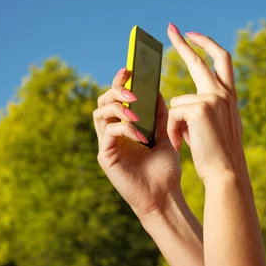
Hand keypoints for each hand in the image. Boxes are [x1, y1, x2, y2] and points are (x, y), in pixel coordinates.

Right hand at [93, 68, 180, 219]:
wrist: (166, 196)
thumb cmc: (165, 168)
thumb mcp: (165, 134)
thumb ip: (159, 114)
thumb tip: (156, 90)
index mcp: (125, 126)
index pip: (117, 97)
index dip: (120, 81)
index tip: (129, 68)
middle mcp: (113, 133)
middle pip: (103, 101)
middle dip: (116, 89)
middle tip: (132, 90)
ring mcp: (108, 144)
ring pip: (100, 113)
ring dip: (118, 107)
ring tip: (136, 111)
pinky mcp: (106, 157)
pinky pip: (108, 133)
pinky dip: (124, 128)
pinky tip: (139, 133)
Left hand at [166, 24, 245, 185]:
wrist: (226, 173)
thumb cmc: (218, 154)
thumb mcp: (214, 125)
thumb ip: (203, 108)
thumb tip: (180, 101)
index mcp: (229, 95)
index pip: (221, 59)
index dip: (207, 45)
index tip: (193, 35)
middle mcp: (223, 92)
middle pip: (200, 60)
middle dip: (183, 43)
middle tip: (171, 28)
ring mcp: (213, 98)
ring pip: (177, 100)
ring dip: (174, 122)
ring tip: (185, 142)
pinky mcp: (200, 108)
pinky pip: (173, 114)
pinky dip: (173, 131)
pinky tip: (182, 145)